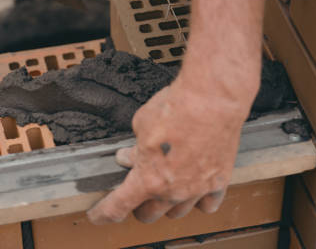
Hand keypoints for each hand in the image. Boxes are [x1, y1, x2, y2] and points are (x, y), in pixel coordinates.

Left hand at [87, 56, 259, 224]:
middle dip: (137, 205)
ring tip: (163, 188)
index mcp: (146, 179)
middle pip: (148, 214)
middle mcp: (171, 191)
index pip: (117, 206)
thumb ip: (134, 148)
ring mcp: (196, 189)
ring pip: (176, 212)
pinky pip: (206, 204)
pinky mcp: (218, 182)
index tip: (97, 215)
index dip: (103, 213)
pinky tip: (192, 189)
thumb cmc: (175, 108)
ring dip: (166, 203)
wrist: (211, 100)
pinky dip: (197, 201)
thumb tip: (128, 156)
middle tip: (135, 191)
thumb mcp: (141, 124)